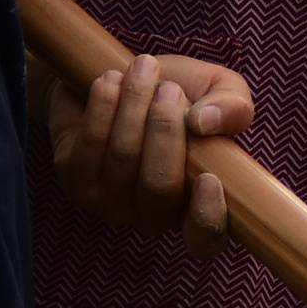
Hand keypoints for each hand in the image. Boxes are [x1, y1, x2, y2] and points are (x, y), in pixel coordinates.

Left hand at [34, 51, 253, 257]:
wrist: (114, 75)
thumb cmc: (175, 90)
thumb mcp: (216, 90)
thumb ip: (232, 106)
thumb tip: (206, 123)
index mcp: (195, 204)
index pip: (205, 239)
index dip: (208, 217)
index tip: (209, 178)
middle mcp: (151, 216)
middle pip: (159, 187)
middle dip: (164, 129)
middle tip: (169, 88)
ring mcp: (109, 205)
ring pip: (124, 160)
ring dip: (134, 104)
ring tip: (143, 68)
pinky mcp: (74, 182)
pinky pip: (90, 145)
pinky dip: (104, 105)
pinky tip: (111, 80)